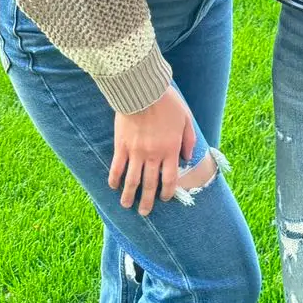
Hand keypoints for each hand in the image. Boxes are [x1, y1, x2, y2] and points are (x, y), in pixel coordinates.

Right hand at [109, 86, 196, 218]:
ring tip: (127, 205)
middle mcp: (153, 155)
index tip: (165, 198)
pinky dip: (114, 178)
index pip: (169, 179)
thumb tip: (188, 157)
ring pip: (132, 180)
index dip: (167, 192)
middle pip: (150, 184)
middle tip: (144, 212)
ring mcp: (136, 152)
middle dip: (147, 201)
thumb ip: (189, 139)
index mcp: (170, 149)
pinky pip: (116, 167)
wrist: (142, 90)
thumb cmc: (167, 102)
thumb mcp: (186, 118)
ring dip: (129, 195)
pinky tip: (113, 186)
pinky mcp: (121, 146)